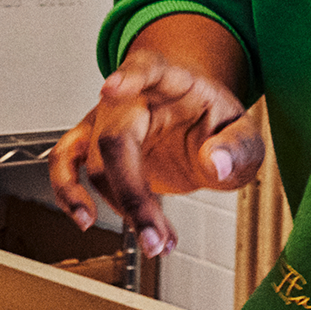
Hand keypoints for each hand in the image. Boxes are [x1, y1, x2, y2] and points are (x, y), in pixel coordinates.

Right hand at [50, 50, 262, 256]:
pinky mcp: (93, 143)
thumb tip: (215, 164)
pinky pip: (65, 163)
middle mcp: (133, 97)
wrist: (196, 123)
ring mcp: (108, 119)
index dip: (129, 77)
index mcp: (175, 82)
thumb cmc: (214, 123)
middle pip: (117, 136)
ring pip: (94, 161)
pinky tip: (85, 217)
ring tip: (154, 241)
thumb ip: (237, 147)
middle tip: (156, 236)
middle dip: (132, 193)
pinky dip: (67, 191)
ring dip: (119, 207)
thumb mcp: (245, 133)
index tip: (110, 88)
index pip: (150, 68)